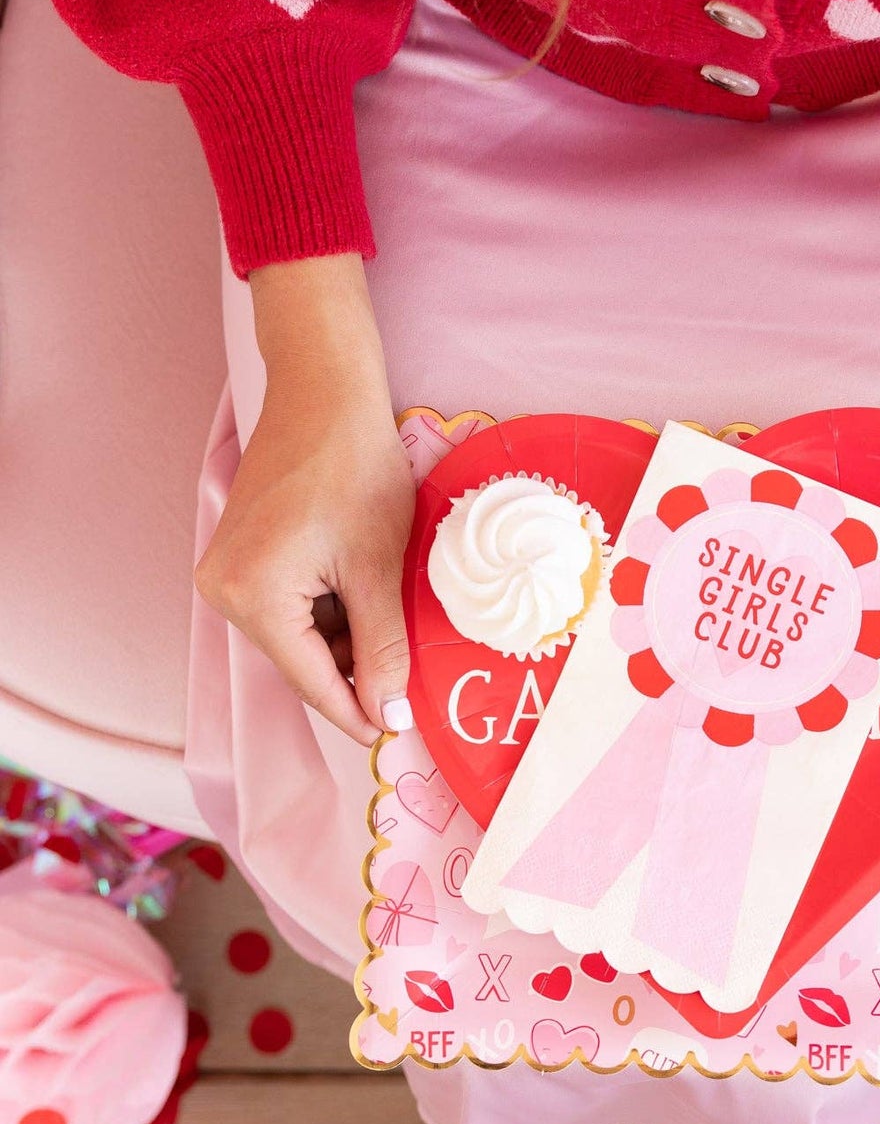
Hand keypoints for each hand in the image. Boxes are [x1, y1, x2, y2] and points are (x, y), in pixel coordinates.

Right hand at [194, 255, 414, 744]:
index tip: (397, 732)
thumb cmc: (354, 468)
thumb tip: (388, 713)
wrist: (323, 390)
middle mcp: (224, 591)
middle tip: (410, 670)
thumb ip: (383, 648)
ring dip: (347, 635)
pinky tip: (365, 587)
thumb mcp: (380, 568)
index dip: (359, 711)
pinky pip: (289, 606)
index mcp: (253, 599)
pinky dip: (330, 608)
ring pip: (299, 636)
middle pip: (302, 661)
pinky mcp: (240, 556)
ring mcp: (226, 573)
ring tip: (392, 605)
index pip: (312, 682)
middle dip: (356, 668)